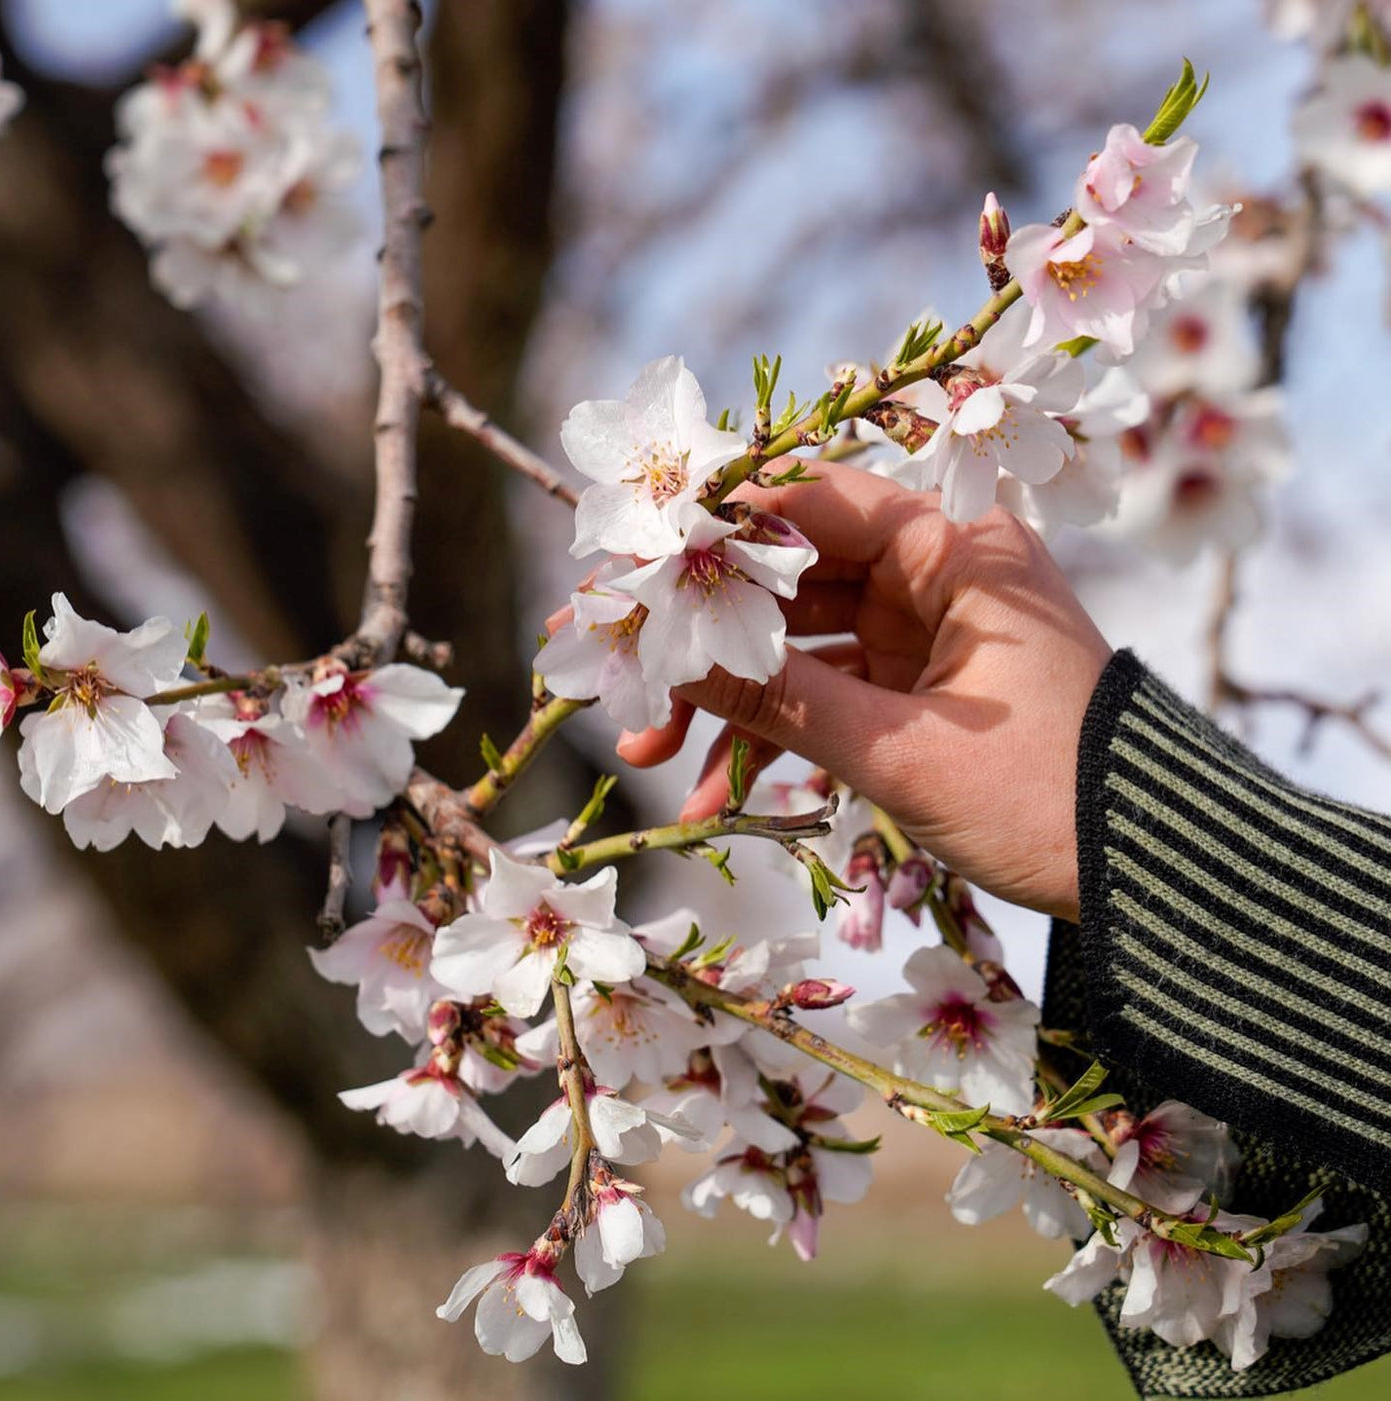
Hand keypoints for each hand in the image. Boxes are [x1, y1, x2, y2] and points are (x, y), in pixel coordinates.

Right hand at [615, 460, 1112, 922]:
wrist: (1143, 876)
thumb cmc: (1046, 796)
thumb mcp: (900, 751)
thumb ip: (779, 701)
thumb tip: (669, 662)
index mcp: (958, 551)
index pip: (814, 506)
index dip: (716, 535)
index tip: (635, 568)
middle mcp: (938, 574)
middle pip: (792, 580)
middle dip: (708, 637)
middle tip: (624, 670)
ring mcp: (925, 632)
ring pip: (800, 642)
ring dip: (729, 697)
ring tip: (647, 750)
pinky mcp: (918, 687)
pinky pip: (828, 693)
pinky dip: (778, 736)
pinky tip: (715, 793)